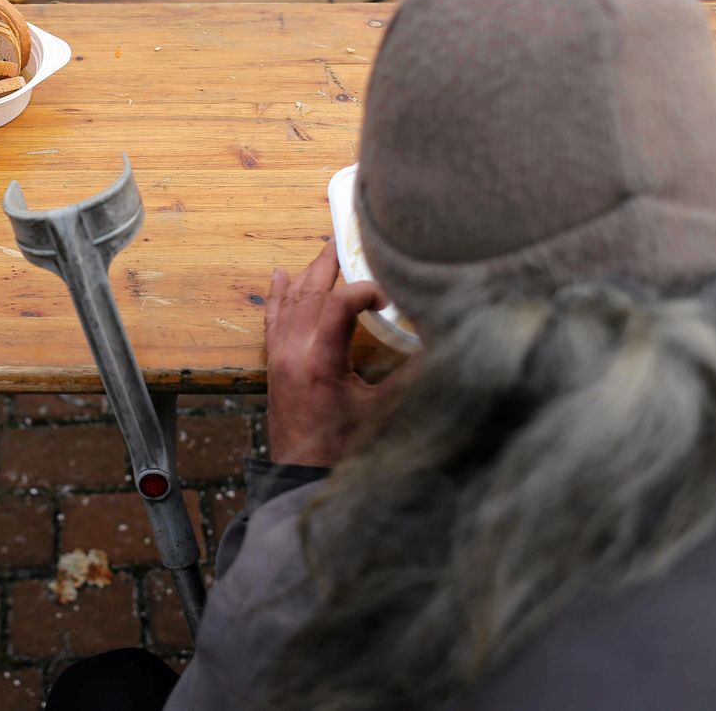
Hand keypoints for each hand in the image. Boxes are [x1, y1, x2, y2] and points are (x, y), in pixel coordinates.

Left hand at [264, 242, 399, 467]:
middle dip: (330, 264)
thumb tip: (443, 347)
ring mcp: (279, 357)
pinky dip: (277, 294)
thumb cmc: (344, 448)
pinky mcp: (273, 364)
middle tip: (346, 238)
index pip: (339, 304)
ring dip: (308, 274)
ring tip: (325, 250)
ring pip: (290, 302)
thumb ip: (412, 377)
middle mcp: (294, 353)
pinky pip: (272, 319)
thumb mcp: (384, 412)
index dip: (365, 290)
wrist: (301, 476)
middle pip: (310, 293)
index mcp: (321, 362)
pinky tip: (279, 274)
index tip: (387, 298)